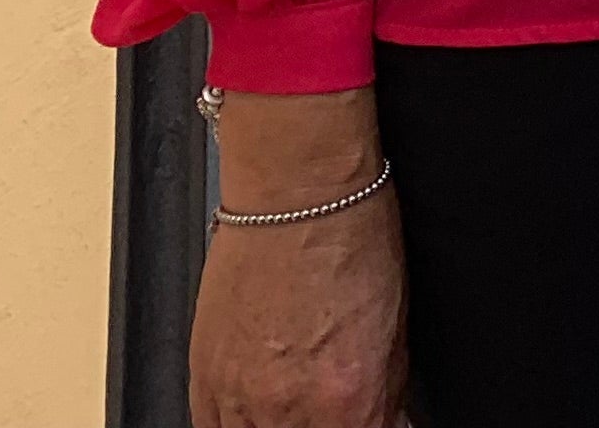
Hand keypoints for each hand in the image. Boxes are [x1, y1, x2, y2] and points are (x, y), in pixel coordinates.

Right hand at [190, 91, 409, 427]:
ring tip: (297, 399)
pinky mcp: (203, 378)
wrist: (298, 194)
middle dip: (326, 424)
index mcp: (348, 400)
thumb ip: (385, 395)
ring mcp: (240, 398)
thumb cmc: (352, 241)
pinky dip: (239, 425)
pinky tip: (259, 410)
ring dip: (283, 426)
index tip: (371, 419)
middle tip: (330, 405)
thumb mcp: (395, 329)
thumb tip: (384, 420)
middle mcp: (290, 409)